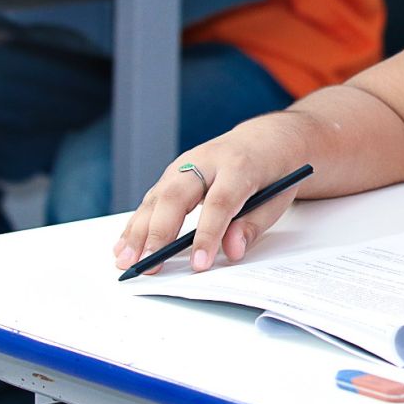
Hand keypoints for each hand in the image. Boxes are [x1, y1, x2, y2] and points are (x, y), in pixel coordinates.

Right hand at [113, 119, 308, 274]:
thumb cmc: (274, 170)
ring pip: (157, 196)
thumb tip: (231, 251)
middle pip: (176, 195)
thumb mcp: (278, 197)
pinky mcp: (174, 172)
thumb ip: (254, 225)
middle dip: (159, 232)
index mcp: (240, 165)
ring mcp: (186, 163)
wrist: (268, 138)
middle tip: (149, 264)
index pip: (220, 202)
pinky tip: (124, 245)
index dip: (208, 235)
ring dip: (138, 230)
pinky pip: (153, 198)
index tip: (199, 264)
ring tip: (125, 260)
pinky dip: (137, 222)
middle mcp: (207, 160)